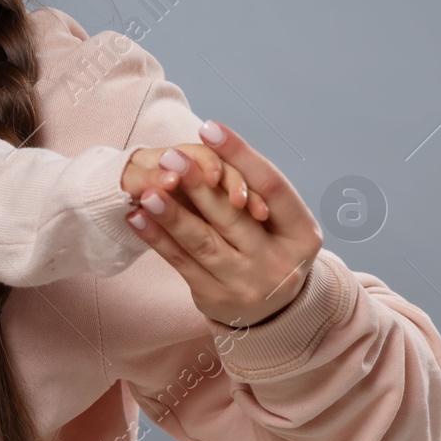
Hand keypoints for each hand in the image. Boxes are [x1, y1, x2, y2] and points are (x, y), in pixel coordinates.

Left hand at [125, 119, 323, 327]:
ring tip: (148, 190)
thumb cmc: (271, 248)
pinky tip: (137, 217)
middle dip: (199, 183)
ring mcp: (247, 284)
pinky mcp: (215, 298)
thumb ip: (255, 190)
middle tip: (171, 156)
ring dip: (172, 214)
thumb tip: (213, 144)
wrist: (274, 312)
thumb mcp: (280, 223)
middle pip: (234, 216)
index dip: (242, 156)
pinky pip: (181, 263)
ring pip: (203, 242)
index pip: (273, 187)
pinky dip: (157, 238)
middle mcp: (279, 262)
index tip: (209, 129)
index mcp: (302, 234)